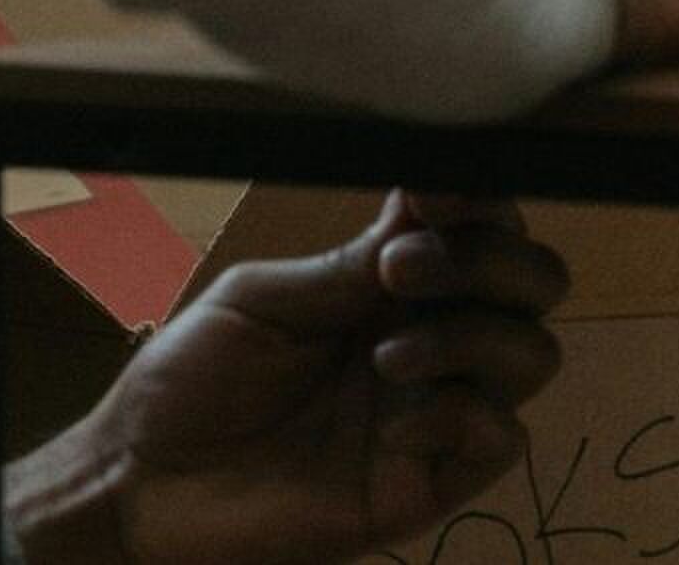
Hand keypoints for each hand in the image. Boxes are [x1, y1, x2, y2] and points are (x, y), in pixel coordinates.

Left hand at [9, 191, 568, 564]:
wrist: (142, 486)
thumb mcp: (262, 301)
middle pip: (536, 281)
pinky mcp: (430, 483)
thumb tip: (426, 212)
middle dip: (490, 259)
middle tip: (403, 269)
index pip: (479, 226)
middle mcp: (429, 337)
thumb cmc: (189, 383)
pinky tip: (393, 427)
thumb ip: (348, 266)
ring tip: (387, 356)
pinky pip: (503, 440)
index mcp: (388, 286)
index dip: (478, 199)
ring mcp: (436, 411)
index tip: (433, 192)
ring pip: (534, 353)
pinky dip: (462, 417)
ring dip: (473, 335)